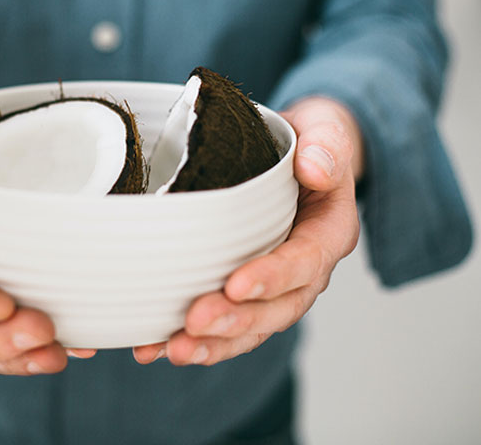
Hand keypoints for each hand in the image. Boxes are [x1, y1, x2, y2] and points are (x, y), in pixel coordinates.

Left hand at [133, 97, 362, 365]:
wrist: (297, 159)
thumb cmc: (307, 145)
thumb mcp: (324, 131)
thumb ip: (325, 146)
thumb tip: (314, 168)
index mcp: (328, 233)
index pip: (306, 262)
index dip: (273, 277)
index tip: (236, 285)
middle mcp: (306, 270)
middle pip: (277, 308)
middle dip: (235, 320)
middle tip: (194, 322)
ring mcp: (275, 286)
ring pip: (250, 327)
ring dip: (212, 343)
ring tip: (170, 350)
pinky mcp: (245, 291)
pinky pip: (227, 324)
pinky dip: (194, 339)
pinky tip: (153, 347)